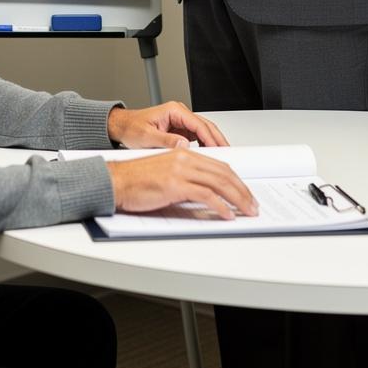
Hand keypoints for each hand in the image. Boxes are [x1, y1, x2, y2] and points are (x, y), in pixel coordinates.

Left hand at [107, 102, 227, 148]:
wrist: (121, 127)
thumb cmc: (131, 128)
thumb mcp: (146, 137)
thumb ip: (165, 140)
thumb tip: (183, 146)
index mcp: (174, 110)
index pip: (199, 124)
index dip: (211, 138)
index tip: (219, 150)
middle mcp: (179, 113)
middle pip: (206, 126)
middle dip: (218, 140)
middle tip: (228, 155)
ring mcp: (180, 121)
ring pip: (203, 131)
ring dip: (213, 143)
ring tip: (221, 157)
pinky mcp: (179, 129)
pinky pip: (197, 136)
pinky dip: (205, 145)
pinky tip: (209, 156)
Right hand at [107, 151, 257, 218]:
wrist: (116, 181)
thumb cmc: (135, 180)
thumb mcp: (166, 174)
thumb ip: (186, 179)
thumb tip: (206, 196)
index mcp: (183, 152)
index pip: (219, 165)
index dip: (236, 180)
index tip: (245, 192)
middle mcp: (184, 157)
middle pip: (223, 172)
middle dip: (242, 190)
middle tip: (252, 204)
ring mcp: (180, 170)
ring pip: (219, 182)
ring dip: (237, 199)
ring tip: (246, 211)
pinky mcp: (174, 184)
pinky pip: (205, 195)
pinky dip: (220, 206)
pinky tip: (227, 214)